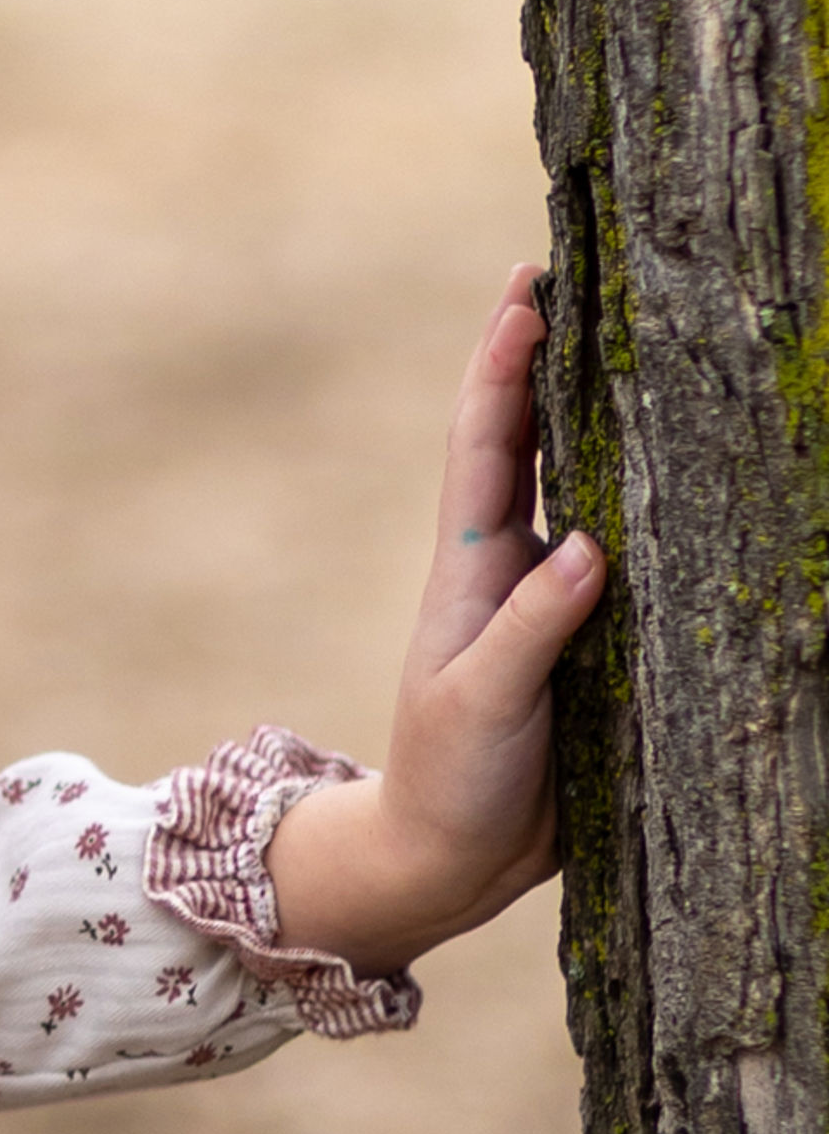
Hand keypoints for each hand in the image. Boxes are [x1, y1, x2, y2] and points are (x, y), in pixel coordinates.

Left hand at [265, 266, 604, 979]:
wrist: (451, 860)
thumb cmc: (451, 777)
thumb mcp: (483, 703)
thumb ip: (533, 629)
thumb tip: (588, 546)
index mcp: (471, 567)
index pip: (486, 442)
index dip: (502, 366)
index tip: (524, 291)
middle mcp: (511, 566)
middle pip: (528, 440)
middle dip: (545, 359)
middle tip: (569, 273)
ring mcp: (552, 600)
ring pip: (579, 486)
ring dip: (598, 416)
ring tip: (632, 343)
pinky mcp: (594, 643)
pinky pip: (628, 555)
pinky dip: (646, 504)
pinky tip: (683, 473)